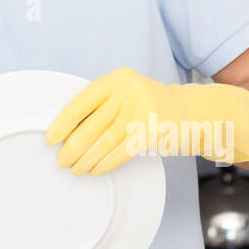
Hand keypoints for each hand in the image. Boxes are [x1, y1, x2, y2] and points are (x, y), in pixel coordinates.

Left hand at [44, 67, 248, 175]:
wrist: (197, 112)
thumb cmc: (153, 106)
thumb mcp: (128, 93)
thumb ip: (104, 104)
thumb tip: (68, 130)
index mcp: (118, 79)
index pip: (82, 101)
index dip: (64, 122)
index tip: (51, 138)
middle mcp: (130, 91)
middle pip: (92, 125)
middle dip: (73, 146)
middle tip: (61, 160)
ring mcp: (144, 110)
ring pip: (105, 141)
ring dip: (86, 158)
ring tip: (75, 169)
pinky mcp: (155, 131)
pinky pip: (123, 152)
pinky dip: (105, 163)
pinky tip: (95, 170)